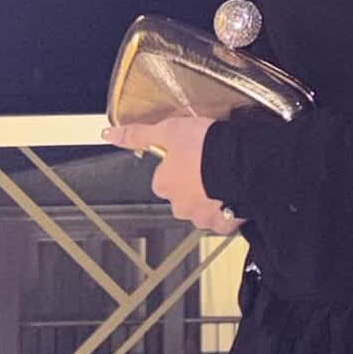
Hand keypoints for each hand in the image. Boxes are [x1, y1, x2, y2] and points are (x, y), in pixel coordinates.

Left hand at [102, 116, 246, 233]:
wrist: (242, 162)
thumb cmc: (206, 146)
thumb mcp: (168, 130)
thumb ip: (138, 135)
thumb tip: (110, 135)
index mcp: (164, 184)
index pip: (163, 177)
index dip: (177, 163)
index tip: (190, 153)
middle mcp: (179, 205)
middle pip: (182, 195)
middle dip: (193, 182)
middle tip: (208, 163)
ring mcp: (202, 216)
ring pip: (203, 207)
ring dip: (211, 195)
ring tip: (225, 175)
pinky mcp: (225, 224)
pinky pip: (225, 218)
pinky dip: (230, 208)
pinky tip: (236, 192)